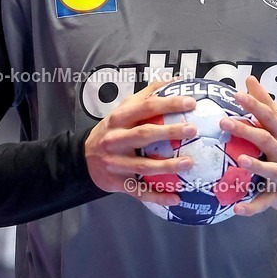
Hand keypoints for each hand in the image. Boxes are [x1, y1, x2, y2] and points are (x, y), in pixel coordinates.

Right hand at [85, 79, 196, 205]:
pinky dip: (158, 195)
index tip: (191, 102)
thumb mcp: (124, 109)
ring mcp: (116, 163)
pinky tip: (176, 197)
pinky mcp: (117, 183)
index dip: (168, 104)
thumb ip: (148, 94)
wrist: (83, 157)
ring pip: (143, 165)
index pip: (146, 107)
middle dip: (169, 132)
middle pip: (144, 134)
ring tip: (190, 163)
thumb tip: (176, 80)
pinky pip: (139, 191)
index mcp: (119, 118)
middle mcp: (115, 139)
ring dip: (167, 166)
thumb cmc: (112, 130)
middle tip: (193, 129)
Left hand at [220, 75, 276, 216]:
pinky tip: (238, 209)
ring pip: (268, 170)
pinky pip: (265, 202)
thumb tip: (250, 80)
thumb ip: (266, 103)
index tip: (236, 95)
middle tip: (224, 122)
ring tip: (240, 160)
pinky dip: (252, 207)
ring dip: (255, 166)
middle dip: (245, 131)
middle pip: (264, 139)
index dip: (253, 105)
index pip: (267, 116)